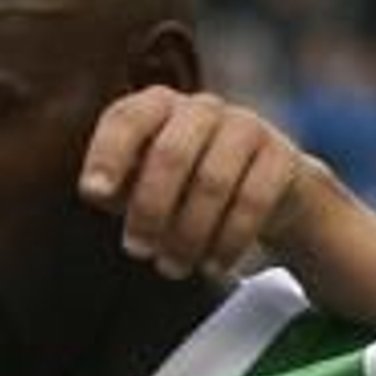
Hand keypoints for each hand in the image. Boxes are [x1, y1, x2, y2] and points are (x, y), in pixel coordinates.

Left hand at [80, 88, 314, 280]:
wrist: (266, 191)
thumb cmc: (184, 188)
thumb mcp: (142, 185)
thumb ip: (114, 186)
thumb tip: (96, 190)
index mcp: (158, 107)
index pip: (127, 118)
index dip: (108, 153)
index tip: (95, 193)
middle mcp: (202, 108)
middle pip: (170, 153)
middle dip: (150, 209)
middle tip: (137, 251)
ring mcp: (245, 126)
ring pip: (212, 181)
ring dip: (187, 234)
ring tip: (172, 267)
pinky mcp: (280, 155)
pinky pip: (252, 199)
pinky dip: (228, 240)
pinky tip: (213, 266)